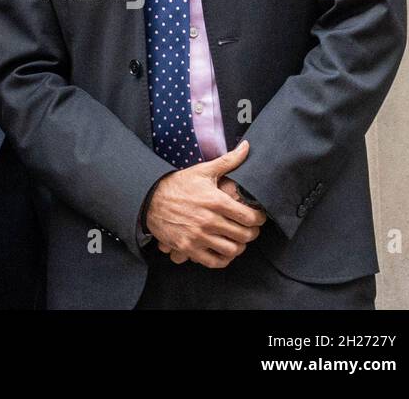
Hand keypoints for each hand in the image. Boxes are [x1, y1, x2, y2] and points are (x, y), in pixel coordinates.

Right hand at [146, 141, 265, 268]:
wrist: (149, 198)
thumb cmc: (178, 184)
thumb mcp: (202, 170)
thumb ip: (228, 161)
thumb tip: (247, 147)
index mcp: (215, 201)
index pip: (250, 217)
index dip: (259, 218)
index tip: (257, 217)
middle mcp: (208, 220)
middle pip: (244, 235)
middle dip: (251, 232)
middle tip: (248, 228)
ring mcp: (198, 236)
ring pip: (233, 250)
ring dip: (239, 246)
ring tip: (236, 239)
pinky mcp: (189, 248)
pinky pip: (215, 262)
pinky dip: (223, 259)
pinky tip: (222, 250)